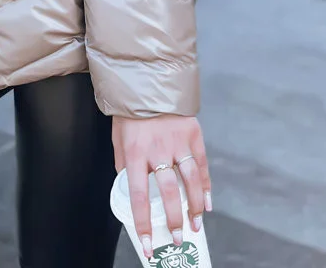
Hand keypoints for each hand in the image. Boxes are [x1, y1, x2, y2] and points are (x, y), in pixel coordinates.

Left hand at [112, 114, 210, 260]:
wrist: (146, 79)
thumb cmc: (128, 112)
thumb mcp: (118, 137)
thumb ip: (124, 163)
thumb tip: (130, 188)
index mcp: (134, 153)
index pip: (140, 196)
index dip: (144, 224)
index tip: (148, 245)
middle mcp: (157, 150)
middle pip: (169, 193)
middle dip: (175, 221)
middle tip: (178, 241)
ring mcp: (177, 142)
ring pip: (190, 181)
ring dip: (195, 207)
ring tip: (195, 226)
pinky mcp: (192, 133)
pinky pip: (201, 165)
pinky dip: (206, 186)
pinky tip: (207, 203)